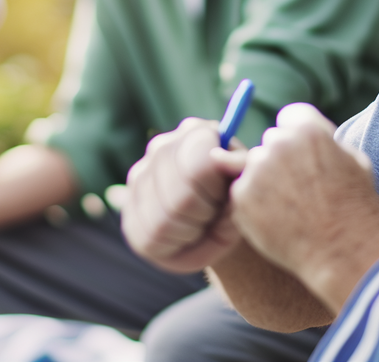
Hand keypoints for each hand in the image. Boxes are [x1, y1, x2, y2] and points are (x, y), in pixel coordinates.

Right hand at [122, 117, 245, 272]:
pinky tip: (184, 236)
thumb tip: (220, 157)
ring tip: (201, 225)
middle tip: (213, 215)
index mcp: (194, 133)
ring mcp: (138, 179)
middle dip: (205, 215)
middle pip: (181, 196)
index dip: (215, 190)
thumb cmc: (237, 199)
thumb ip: (241, 165)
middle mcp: (159, 148)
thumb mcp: (249, 183)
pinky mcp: (129, 212)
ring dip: (190, 232)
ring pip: (163, 220)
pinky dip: (174, 246)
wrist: (219, 226)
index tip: (224, 196)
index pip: (197, 163)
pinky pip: (149, 238)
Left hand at [230, 103, 378, 311]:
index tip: (306, 160)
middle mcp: (278, 144)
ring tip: (293, 209)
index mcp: (308, 130)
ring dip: (266, 181)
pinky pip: (243, 191)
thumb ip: (323, 137)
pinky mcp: (241, 195)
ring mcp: (257, 169)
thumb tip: (293, 126)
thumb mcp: (354, 162)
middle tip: (302, 190)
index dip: (298, 139)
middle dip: (282, 160)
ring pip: (254, 166)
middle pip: (271, 141)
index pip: (289, 118)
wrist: (346, 256)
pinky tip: (279, 221)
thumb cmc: (357, 209)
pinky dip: (255, 204)